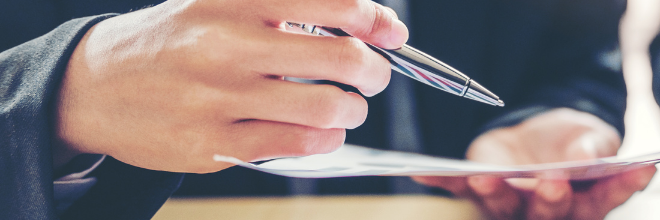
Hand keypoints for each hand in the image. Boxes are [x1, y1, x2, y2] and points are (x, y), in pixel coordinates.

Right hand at [55, 0, 407, 172]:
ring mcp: (219, 98)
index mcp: (234, 1)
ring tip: (345, 106)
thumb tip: (375, 24)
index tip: (391, 32)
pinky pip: (298, 145)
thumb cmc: (174, 42)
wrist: (94, 86)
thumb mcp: (223, 4)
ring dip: (353, 110)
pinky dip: (326, 138)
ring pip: (327, 108)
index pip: (331, 3)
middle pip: (342, 59)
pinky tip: (319, 131)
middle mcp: (227, 45)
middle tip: (372, 76)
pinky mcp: (213, 145)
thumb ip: (293, 9)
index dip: (376, 19)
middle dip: (374, 71)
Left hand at [413, 108, 655, 219]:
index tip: (642, 169)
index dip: (622, 187)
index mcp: (587, 201)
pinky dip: (443, 182)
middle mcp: (550, 211)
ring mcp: (513, 205)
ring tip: (488, 181)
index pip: (608, 198)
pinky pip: (459, 190)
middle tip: (552, 184)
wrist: (538, 136)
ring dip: (495, 196)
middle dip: (552, 200)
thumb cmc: (573, 143)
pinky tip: (426, 175)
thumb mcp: (591, 135)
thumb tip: (590, 155)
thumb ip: (595, 146)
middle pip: (553, 213)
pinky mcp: (481, 191)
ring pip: (504, 208)